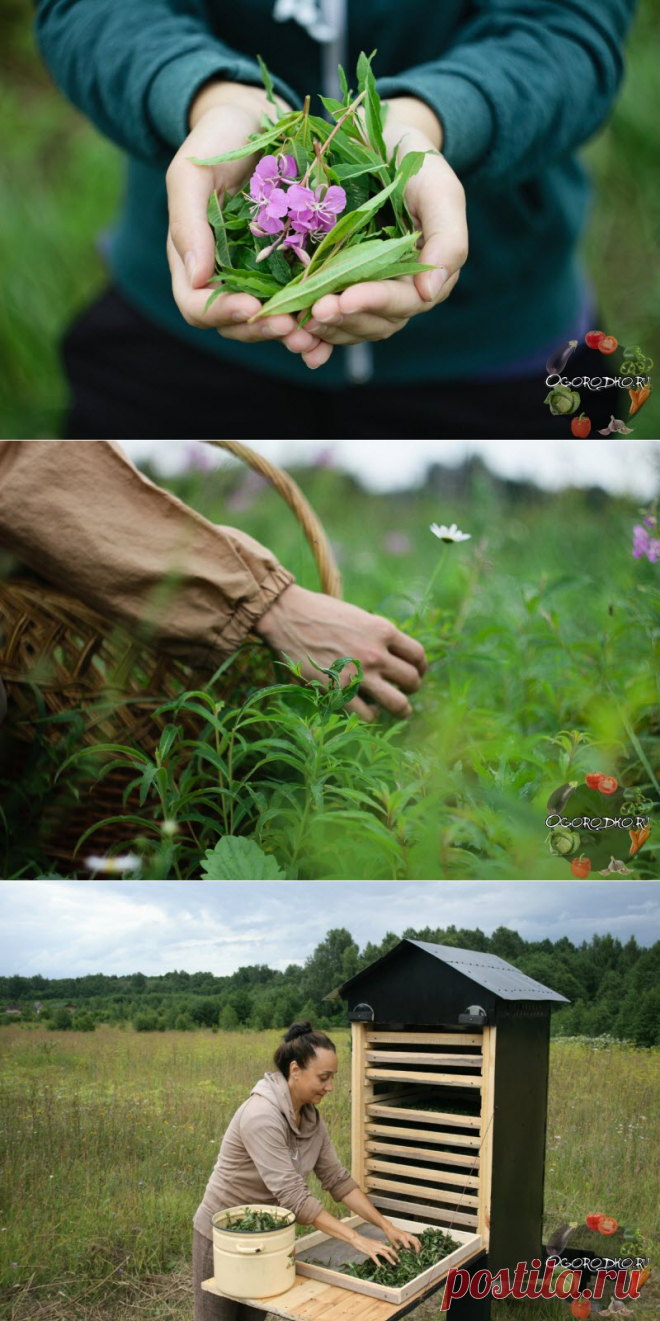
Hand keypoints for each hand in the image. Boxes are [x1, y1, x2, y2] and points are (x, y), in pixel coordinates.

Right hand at [165, 83, 323, 359]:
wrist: (256, 118)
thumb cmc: (216, 140)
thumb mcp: (192, 171)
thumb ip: (187, 222)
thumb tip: (197, 278)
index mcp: (193, 260)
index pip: (197, 306)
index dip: (220, 312)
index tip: (249, 306)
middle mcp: (225, 275)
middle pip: (234, 324)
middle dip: (262, 330)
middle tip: (292, 329)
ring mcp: (259, 273)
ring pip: (269, 320)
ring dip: (290, 333)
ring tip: (314, 336)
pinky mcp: (292, 265)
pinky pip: (300, 300)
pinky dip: (312, 317)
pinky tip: (331, 321)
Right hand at [255, 584, 427, 720]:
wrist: (286, 616)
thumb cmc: (319, 612)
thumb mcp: (358, 615)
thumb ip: (377, 635)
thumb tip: (391, 653)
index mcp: (383, 630)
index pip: (418, 655)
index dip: (421, 667)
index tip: (416, 672)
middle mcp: (376, 653)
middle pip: (412, 680)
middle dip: (412, 689)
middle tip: (405, 691)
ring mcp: (358, 674)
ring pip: (398, 704)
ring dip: (402, 710)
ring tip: (399, 711)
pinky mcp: (338, 690)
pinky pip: (368, 715)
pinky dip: (371, 715)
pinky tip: (366, 709)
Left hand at [300, 97, 467, 369]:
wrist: (379, 139)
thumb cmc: (415, 161)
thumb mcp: (440, 189)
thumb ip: (448, 238)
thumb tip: (430, 293)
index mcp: (424, 275)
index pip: (403, 302)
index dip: (374, 303)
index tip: (345, 299)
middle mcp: (396, 290)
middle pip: (375, 322)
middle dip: (344, 319)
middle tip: (314, 313)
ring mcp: (365, 289)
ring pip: (350, 326)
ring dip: (326, 331)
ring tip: (297, 326)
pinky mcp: (336, 284)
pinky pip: (327, 319)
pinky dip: (311, 333)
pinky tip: (292, 335)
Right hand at [351, 1232, 399, 1266]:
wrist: (357, 1239)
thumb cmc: (365, 1241)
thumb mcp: (373, 1242)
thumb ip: (378, 1245)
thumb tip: (383, 1248)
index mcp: (379, 1243)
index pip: (389, 1247)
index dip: (394, 1252)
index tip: (398, 1257)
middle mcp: (378, 1246)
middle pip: (389, 1250)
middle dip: (395, 1255)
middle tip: (399, 1261)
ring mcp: (374, 1249)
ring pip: (384, 1254)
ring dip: (390, 1259)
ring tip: (394, 1264)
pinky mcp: (369, 1252)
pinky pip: (375, 1258)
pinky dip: (378, 1262)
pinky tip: (380, 1266)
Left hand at [382, 1221, 421, 1253]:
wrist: (389, 1227)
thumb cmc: (390, 1234)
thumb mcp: (392, 1242)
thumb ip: (397, 1248)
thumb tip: (402, 1252)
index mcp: (402, 1238)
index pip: (408, 1246)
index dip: (409, 1251)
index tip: (409, 1255)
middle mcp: (406, 1235)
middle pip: (415, 1241)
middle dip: (417, 1248)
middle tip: (417, 1254)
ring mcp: (407, 1234)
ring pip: (415, 1239)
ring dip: (418, 1244)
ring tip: (419, 1250)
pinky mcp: (407, 1234)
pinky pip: (414, 1237)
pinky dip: (416, 1241)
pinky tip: (417, 1245)